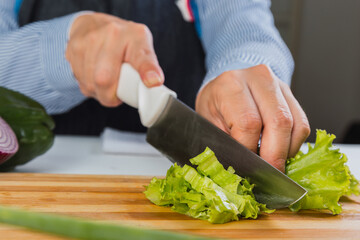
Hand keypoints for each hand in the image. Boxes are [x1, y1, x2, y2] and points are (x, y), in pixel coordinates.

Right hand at [66, 13, 163, 106]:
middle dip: (110, 95)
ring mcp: (88, 40)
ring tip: (106, 81)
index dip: (147, 71)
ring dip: (98, 92)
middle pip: (104, 79)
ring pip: (90, 84)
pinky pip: (80, 81)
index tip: (154, 81)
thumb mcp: (143, 48)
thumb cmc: (123, 41)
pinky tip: (93, 75)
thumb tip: (154, 82)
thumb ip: (149, 66)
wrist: (94, 24)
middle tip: (116, 92)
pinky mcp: (72, 48)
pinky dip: (88, 86)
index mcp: (135, 36)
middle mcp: (111, 33)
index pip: (141, 57)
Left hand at [195, 64, 309, 171]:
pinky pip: (302, 124)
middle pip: (278, 122)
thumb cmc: (215, 105)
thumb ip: (225, 143)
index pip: (249, 123)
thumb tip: (241, 169)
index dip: (250, 151)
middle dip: (275, 156)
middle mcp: (258, 78)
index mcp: (231, 85)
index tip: (246, 167)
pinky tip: (280, 151)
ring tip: (273, 163)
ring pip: (295, 124)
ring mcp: (278, 84)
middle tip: (268, 175)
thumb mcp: (209, 123)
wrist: (226, 84)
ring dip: (287, 151)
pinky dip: (294, 144)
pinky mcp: (290, 94)